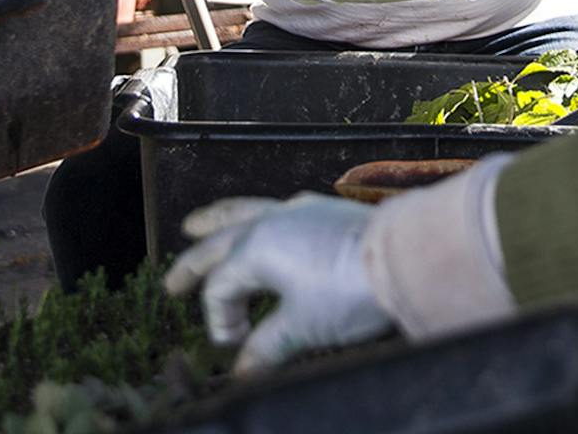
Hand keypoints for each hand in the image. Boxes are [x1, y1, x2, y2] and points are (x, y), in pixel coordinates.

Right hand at [164, 194, 394, 374]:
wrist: (405, 257)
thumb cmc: (350, 290)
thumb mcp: (303, 327)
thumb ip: (267, 346)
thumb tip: (244, 370)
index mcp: (255, 250)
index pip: (220, 288)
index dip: (221, 321)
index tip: (236, 346)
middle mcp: (269, 224)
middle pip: (218, 243)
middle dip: (193, 264)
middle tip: (172, 282)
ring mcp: (296, 212)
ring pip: (244, 212)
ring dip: (218, 221)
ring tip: (198, 224)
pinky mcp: (323, 210)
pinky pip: (276, 208)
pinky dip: (258, 215)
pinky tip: (262, 219)